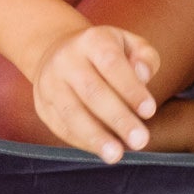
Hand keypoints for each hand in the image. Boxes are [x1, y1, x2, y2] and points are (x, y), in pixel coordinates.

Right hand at [31, 23, 160, 163]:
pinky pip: (62, 127)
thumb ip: (145, 58)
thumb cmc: (106, 53)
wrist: (60, 52)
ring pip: (71, 112)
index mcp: (93, 40)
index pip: (111, 63)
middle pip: (92, 91)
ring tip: (117, 154)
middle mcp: (67, 59)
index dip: (130, 88)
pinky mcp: (43, 105)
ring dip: (95, 136)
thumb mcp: (130, 45)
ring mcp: (51, 82)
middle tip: (140, 140)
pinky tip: (101, 149)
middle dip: (118, 118)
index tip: (150, 111)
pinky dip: (83, 142)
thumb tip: (143, 75)